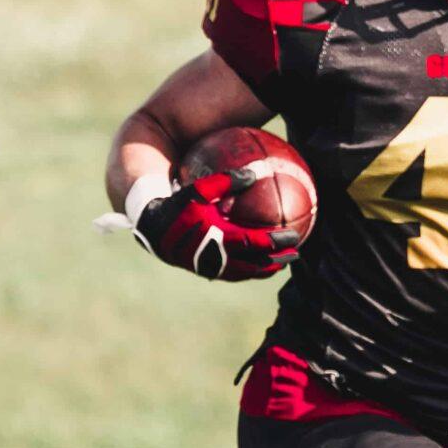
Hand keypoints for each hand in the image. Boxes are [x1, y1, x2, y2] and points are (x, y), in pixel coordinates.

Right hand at [132, 169, 299, 280]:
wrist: (151, 226)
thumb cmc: (177, 202)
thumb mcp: (201, 188)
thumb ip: (227, 181)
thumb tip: (254, 173)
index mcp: (217, 237)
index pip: (255, 242)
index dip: (276, 241)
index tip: (293, 236)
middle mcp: (215, 257)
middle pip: (255, 264)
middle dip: (277, 261)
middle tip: (296, 254)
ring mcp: (210, 266)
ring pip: (244, 273)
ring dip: (264, 269)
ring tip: (279, 263)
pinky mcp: (203, 270)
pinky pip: (232, 274)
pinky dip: (247, 270)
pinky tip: (256, 263)